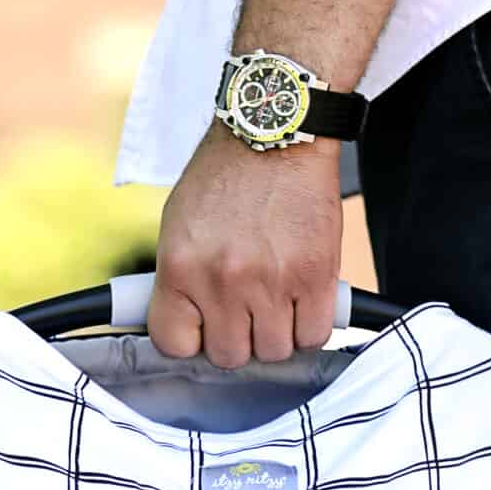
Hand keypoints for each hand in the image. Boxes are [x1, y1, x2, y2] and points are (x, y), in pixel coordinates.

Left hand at [149, 123, 343, 368]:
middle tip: (245, 314)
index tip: (203, 329)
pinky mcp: (316, 276)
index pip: (174, 345)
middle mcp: (223, 280)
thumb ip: (180, 278)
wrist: (277, 133)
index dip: (192, 341)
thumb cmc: (226, 176)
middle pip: (229, 356)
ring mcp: (271, 281)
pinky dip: (309, 327)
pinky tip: (302, 304)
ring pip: (274, 352)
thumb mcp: (179, 224)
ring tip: (276, 304)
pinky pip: (314, 335)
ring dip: (275, 334)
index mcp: (180, 266)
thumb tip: (187, 326)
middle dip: (238, 340)